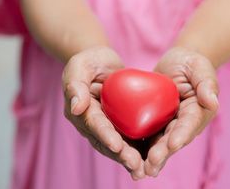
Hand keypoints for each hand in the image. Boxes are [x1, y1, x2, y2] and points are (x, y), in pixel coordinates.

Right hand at [62, 46, 145, 179]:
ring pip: (118, 146)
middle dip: (120, 155)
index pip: (93, 125)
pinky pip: (130, 139)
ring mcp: (106, 127)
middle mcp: (91, 124)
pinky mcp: (119, 126)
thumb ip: (75, 84)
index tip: (117, 146)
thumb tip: (76, 108)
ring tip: (144, 170)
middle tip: (135, 164)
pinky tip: (153, 159)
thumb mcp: (80, 66)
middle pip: (106, 142)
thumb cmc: (89, 60)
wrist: (102, 62)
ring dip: (130, 159)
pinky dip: (140, 150)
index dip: (105, 136)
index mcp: (80, 112)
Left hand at [143, 47, 218, 176]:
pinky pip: (148, 136)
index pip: (190, 124)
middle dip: (164, 152)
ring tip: (142, 170)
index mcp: (200, 112)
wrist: (178, 63)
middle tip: (152, 163)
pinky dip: (140, 148)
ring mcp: (170, 125)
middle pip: (174, 139)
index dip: (182, 134)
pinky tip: (129, 159)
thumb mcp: (200, 68)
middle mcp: (186, 123)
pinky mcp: (156, 123)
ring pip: (161, 143)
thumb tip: (213, 101)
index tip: (173, 144)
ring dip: (153, 157)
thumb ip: (206, 83)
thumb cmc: (192, 63)